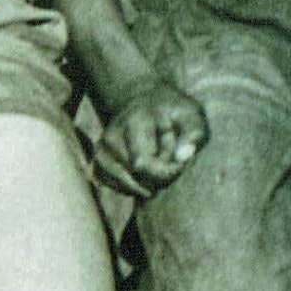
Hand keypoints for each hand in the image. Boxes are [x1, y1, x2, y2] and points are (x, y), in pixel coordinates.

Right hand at [96, 74, 208, 198]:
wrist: (147, 103)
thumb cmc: (175, 113)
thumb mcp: (193, 116)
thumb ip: (194, 136)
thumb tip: (183, 157)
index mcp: (135, 121)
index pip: (142, 163)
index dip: (165, 172)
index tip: (180, 166)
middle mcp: (111, 136)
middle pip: (134, 177)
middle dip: (157, 177)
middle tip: (170, 161)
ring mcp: (100, 151)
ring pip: (125, 185)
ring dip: (146, 182)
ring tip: (158, 162)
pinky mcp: (96, 163)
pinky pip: (117, 187)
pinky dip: (134, 185)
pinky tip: (145, 170)